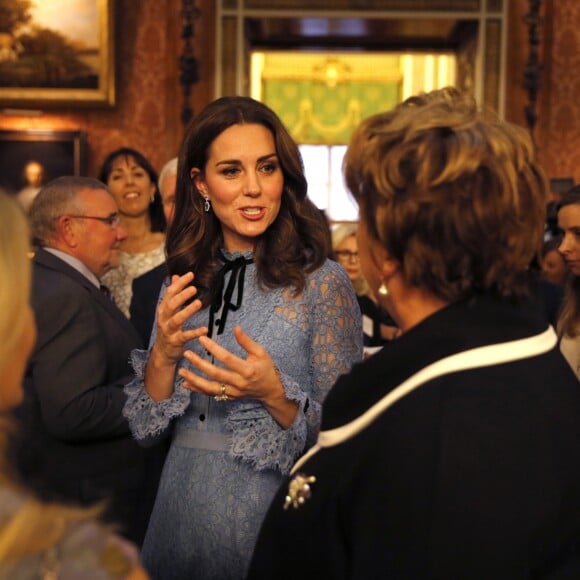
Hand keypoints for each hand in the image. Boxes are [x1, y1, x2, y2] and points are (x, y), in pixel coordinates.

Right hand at [153, 272, 206, 365]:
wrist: (162, 352)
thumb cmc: (168, 328)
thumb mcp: (169, 310)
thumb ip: (173, 294)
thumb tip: (175, 276)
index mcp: (163, 309)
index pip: (170, 293)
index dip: (179, 283)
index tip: (191, 275)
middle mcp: (164, 318)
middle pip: (171, 304)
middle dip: (181, 296)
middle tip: (194, 288)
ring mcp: (168, 330)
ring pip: (176, 319)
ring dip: (187, 311)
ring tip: (198, 303)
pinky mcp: (175, 342)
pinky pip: (185, 336)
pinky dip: (194, 332)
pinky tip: (205, 329)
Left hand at [180, 326, 297, 427]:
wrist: (270, 390)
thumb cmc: (266, 368)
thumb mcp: (261, 352)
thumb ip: (247, 341)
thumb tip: (236, 328)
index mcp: (248, 370)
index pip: (227, 358)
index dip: (213, 348)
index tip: (202, 339)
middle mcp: (239, 383)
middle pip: (215, 374)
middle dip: (199, 364)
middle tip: (187, 353)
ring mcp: (233, 392)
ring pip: (210, 388)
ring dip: (194, 380)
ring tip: (181, 371)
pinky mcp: (229, 397)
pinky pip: (211, 394)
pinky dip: (198, 390)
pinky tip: (186, 384)